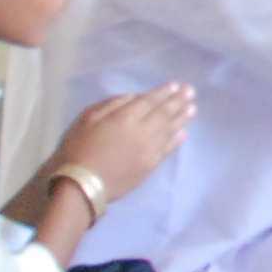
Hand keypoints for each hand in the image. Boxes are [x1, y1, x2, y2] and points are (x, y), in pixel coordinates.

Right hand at [52, 83, 193, 207]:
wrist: (82, 185)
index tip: (175, 86)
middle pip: (164, 114)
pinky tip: (183, 133)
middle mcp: (142, 132)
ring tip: (192, 108)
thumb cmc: (78, 149)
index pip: (149, 101)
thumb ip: (112, 105)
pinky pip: (167, 150)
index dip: (163, 93)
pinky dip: (177, 140)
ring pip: (169, 131)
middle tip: (191, 92)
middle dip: (178, 101)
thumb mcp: (87, 118)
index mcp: (125, 118)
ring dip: (182, 118)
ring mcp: (149, 150)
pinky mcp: (149, 166)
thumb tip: (134, 98)